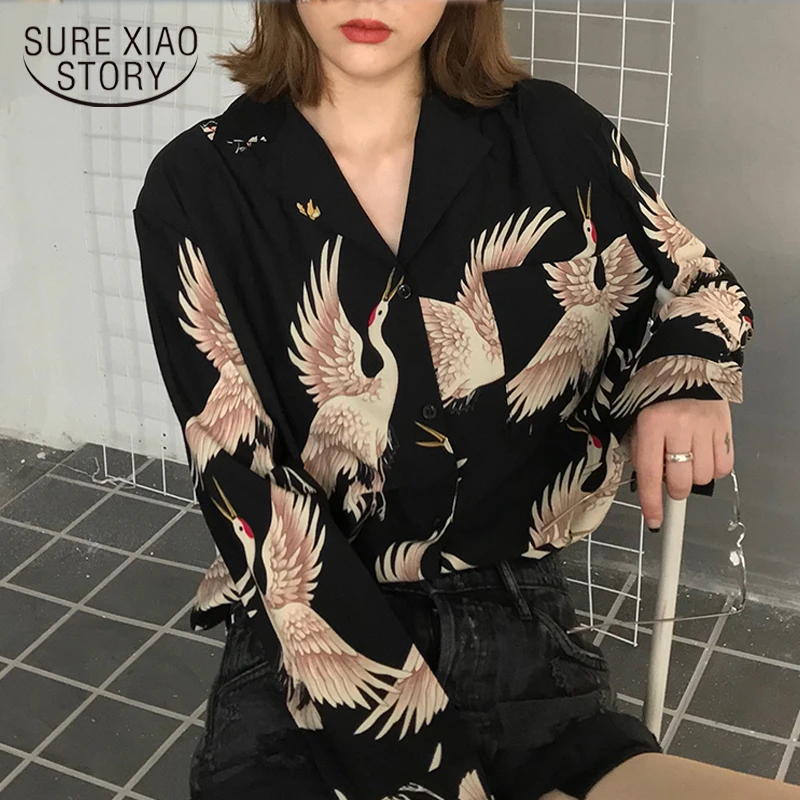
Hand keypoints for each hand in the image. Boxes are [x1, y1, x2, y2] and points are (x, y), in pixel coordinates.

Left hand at [630, 398, 733, 530]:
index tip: (653, 521)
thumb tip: (646, 482)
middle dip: (673, 490)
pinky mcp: (725, 426)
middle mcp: (679, 427)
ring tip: (686, 461)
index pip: (649, 473)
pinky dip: (714, 469)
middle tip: (669, 479)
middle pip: (680, 481)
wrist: (685, 361)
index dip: (651, 502)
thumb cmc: (653, 394)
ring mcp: (705, 427)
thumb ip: (638, 449)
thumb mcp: (635, 418)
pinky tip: (703, 456)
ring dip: (693, 478)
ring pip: (703, 476)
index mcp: (651, 424)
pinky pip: (724, 466)